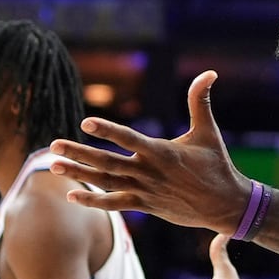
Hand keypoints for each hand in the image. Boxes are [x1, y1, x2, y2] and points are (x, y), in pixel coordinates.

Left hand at [48, 72, 253, 232]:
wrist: (225, 206)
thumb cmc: (217, 166)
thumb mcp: (208, 132)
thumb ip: (200, 101)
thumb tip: (208, 72)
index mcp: (162, 153)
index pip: (129, 140)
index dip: (108, 131)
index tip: (86, 123)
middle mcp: (149, 173)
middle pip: (107, 163)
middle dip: (79, 153)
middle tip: (53, 145)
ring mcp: (145, 191)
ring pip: (105, 183)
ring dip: (79, 174)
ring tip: (53, 165)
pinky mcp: (145, 206)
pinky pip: (114, 204)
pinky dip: (94, 200)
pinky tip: (72, 196)